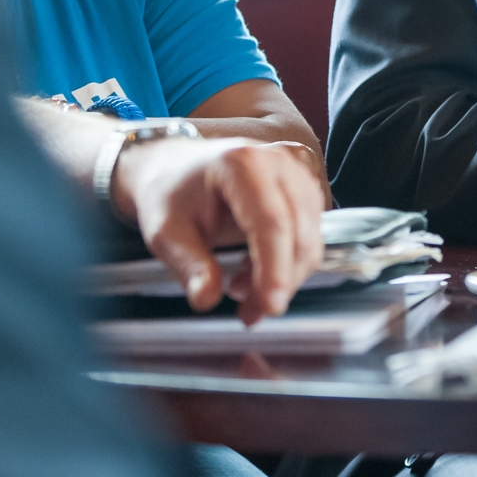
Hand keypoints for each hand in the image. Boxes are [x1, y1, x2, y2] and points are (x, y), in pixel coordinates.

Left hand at [112, 138, 325, 324]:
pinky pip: (309, 234)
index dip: (276, 268)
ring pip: (310, 237)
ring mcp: (296, 173)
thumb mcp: (166, 233)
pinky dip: (288, 263)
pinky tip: (256, 272)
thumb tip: (206, 300)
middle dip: (281, 281)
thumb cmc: (170, 195)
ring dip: (285, 275)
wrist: (174, 168)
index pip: (272, 222)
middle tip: (248, 313)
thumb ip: (189, 266)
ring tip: (242, 290)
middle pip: (299, 232)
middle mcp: (278, 163)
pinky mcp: (303, 189)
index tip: (271, 306)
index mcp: (241, 164)